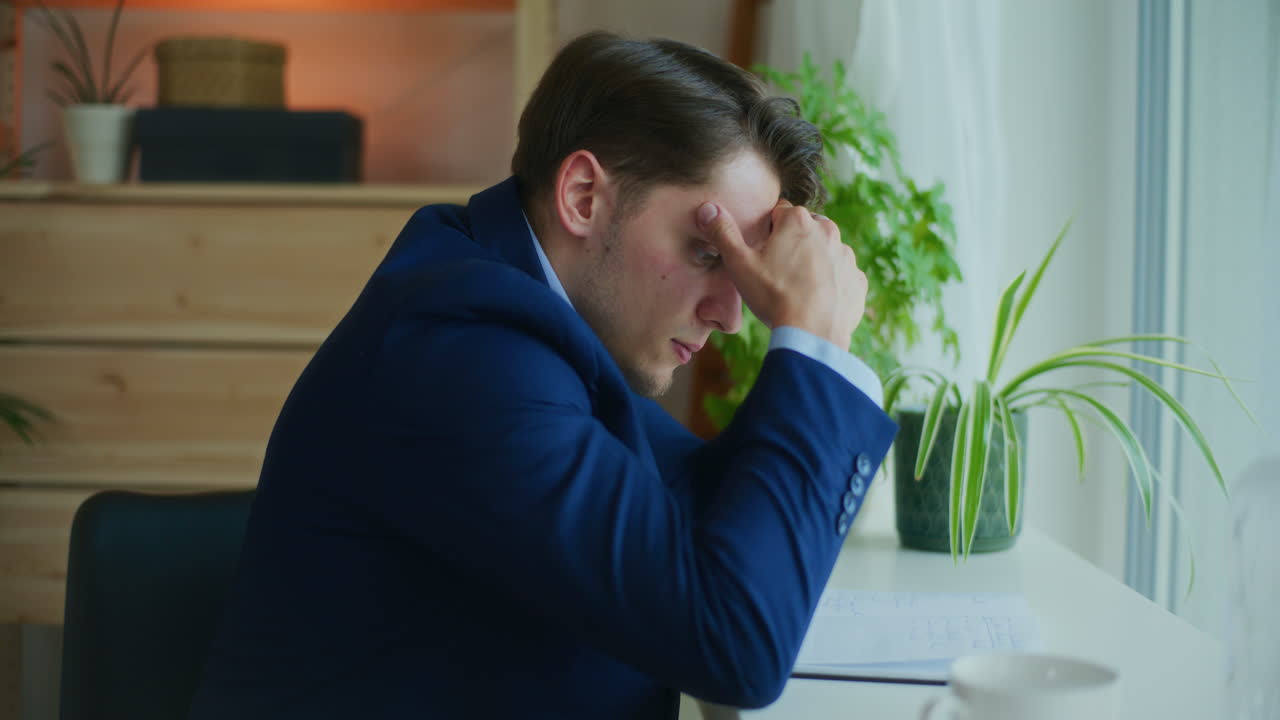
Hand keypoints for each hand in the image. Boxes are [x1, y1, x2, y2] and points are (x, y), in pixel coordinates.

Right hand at [697, 199, 865, 348]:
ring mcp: (846, 255)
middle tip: (776, 273)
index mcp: (798, 220)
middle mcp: (828, 230)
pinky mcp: (857, 280)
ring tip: (795, 289)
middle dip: (792, 244)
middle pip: (804, 230)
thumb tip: (708, 209)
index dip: (767, 233)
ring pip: (824, 251)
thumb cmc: (773, 296)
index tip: (762, 254)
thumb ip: (722, 232)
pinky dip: (830, 284)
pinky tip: (815, 301)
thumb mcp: (738, 263)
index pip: (778, 213)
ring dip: (812, 263)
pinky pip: (841, 276)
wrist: (811, 335)